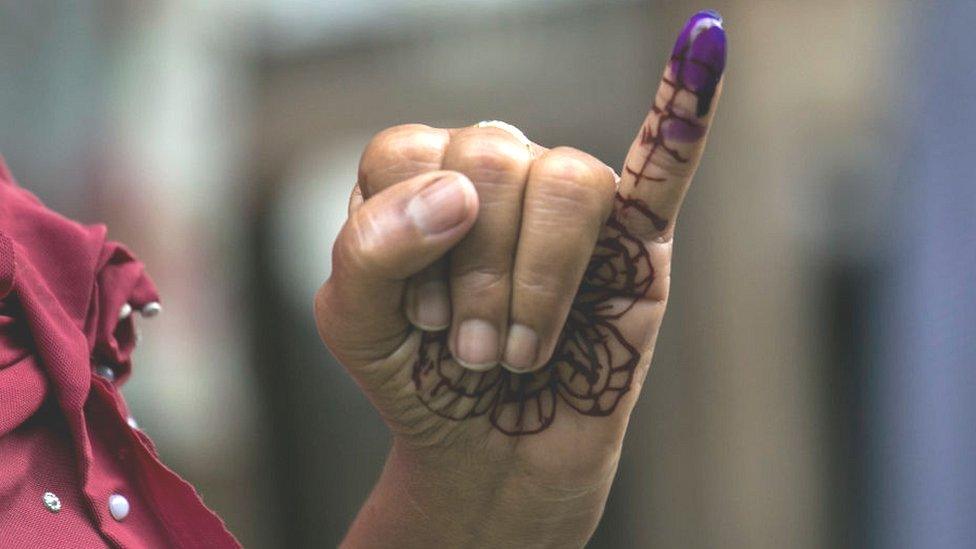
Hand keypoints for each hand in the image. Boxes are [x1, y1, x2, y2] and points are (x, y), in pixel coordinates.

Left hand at [315, 10, 725, 547]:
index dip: (407, 238)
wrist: (491, 455)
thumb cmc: (424, 382)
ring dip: (540, 279)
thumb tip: (458, 193)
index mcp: (424, 175)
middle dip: (477, 272)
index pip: (408, 154)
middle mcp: (498, 171)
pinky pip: (666, 161)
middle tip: (474, 353)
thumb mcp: (358, 324)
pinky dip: (686, 108)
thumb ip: (370, 248)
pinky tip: (703, 44)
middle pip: (490, 156)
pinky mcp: (636, 238)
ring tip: (523, 350)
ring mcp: (568, 203)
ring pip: (566, 178)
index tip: (419, 318)